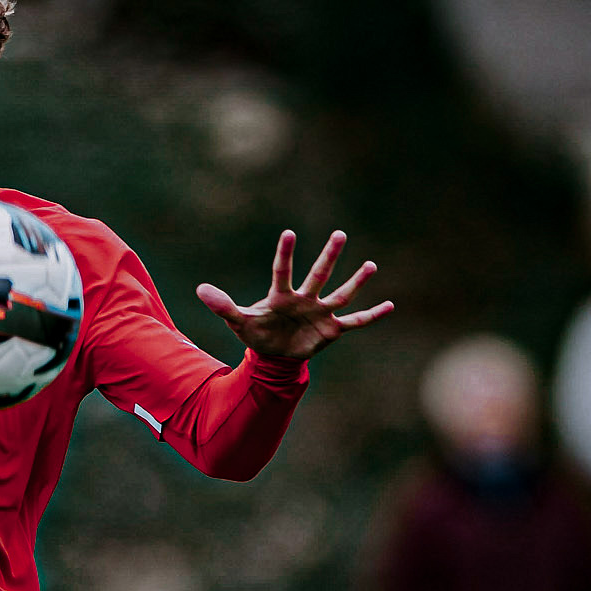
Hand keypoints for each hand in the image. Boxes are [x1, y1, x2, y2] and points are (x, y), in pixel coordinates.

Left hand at [196, 229, 392, 361]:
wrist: (274, 356)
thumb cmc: (258, 333)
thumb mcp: (239, 322)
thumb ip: (223, 306)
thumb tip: (200, 290)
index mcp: (281, 296)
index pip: (282, 271)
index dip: (284, 254)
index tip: (288, 233)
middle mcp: (305, 299)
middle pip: (318, 275)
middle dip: (328, 256)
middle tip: (339, 234)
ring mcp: (320, 313)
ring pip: (341, 294)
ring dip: (356, 282)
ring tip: (370, 265)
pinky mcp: (332, 329)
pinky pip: (356, 321)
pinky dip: (372, 315)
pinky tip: (390, 305)